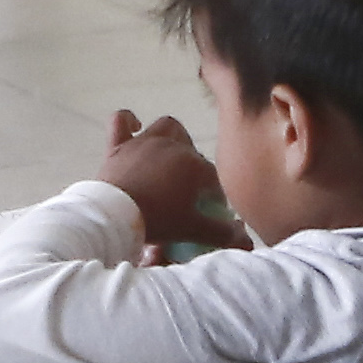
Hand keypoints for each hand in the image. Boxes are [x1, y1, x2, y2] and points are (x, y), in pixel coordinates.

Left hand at [96, 109, 232, 248]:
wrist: (114, 216)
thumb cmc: (157, 221)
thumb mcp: (193, 229)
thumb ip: (221, 233)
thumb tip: (247, 242)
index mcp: (193, 165)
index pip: (212, 176)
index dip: (213, 193)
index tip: (209, 209)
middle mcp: (172, 146)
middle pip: (192, 151)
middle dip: (195, 167)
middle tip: (189, 189)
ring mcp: (143, 142)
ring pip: (166, 127)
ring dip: (173, 137)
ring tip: (173, 155)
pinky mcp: (118, 145)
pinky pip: (121, 120)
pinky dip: (128, 121)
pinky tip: (134, 126)